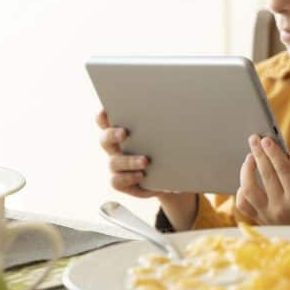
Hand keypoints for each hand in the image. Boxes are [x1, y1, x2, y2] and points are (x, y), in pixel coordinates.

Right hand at [96, 109, 197, 228]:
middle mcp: (116, 148)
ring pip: (114, 162)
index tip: (107, 109)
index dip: (103, 116)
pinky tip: (142, 175)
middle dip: (112, 134)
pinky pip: (118, 181)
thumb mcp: (168, 133)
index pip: (106, 121)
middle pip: (105, 139)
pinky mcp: (121, 181)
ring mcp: (117, 165)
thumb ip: (168, 122)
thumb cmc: (168, 147)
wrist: (170, 175)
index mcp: (122, 132)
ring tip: (146, 161)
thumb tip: (186, 108)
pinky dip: (130, 178)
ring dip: (129, 160)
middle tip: (124, 132)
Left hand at [235, 135, 289, 225]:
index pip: (283, 170)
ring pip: (248, 189)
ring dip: (247, 170)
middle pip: (265, 175)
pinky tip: (247, 180)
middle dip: (259, 154)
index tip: (267, 139)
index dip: (274, 153)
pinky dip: (242, 190)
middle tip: (254, 139)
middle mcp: (280, 209)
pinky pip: (243, 204)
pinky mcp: (259, 221)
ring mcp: (266, 216)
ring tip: (250, 157)